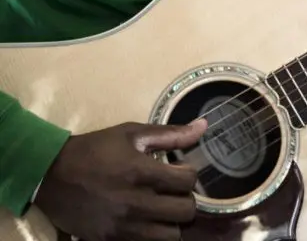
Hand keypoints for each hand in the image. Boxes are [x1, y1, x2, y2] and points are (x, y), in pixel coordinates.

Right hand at [34, 119, 206, 240]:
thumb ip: (170, 134)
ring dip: (172, 222)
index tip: (180, 170)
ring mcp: (123, 227)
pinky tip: (147, 220)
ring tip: (162, 208)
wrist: (53, 175)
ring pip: (171, 236)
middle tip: (174, 191)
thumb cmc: (95, 149)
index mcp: (141, 172)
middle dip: (185, 199)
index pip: (187, 181)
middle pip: (185, 212)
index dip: (190, 174)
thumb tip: (203, 126)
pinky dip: (153, 235)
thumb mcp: (131, 133)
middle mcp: (136, 203)